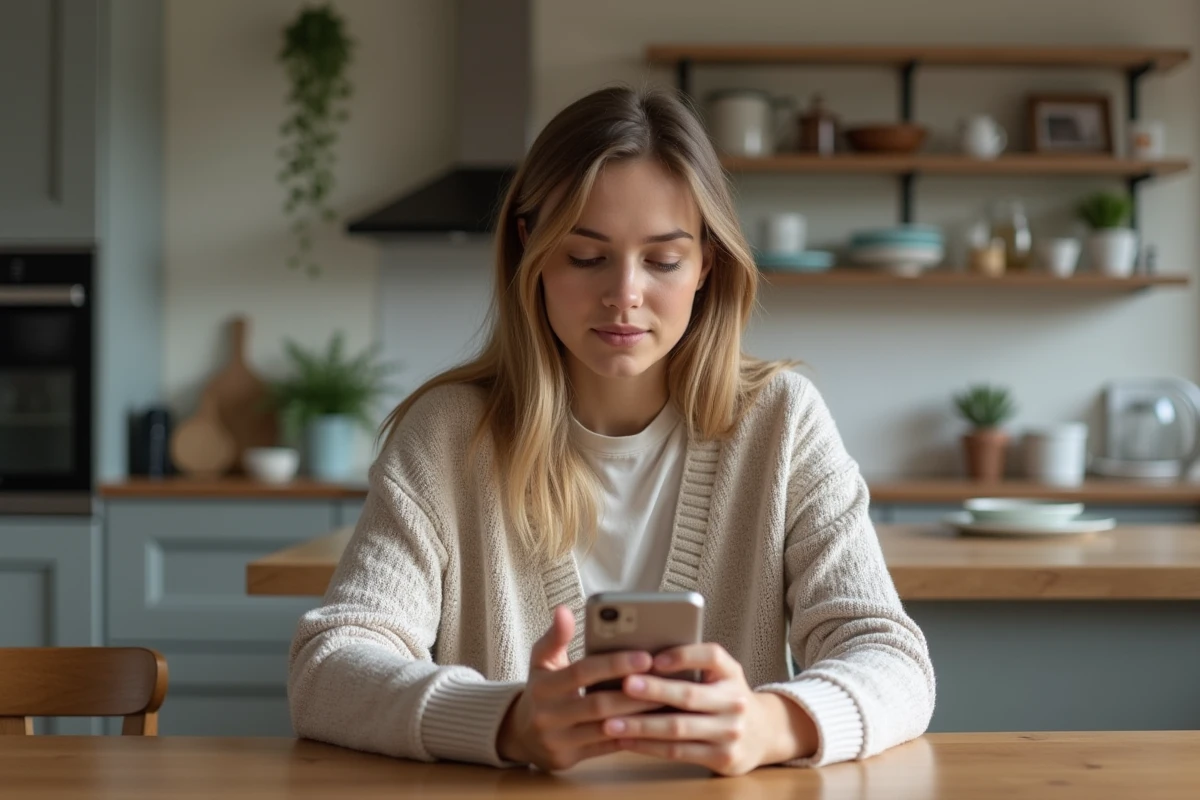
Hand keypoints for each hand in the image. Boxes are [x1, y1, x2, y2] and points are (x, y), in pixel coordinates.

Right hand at [496, 605, 662, 770]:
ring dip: (639, 715)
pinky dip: (633, 736)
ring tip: (666, 700)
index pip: (581, 672)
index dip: (613, 664)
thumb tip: (563, 610)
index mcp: (543, 686)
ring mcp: (559, 741)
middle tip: (665, 680)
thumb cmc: (541, 690)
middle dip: (634, 692)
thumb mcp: (541, 661)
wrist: (521, 735)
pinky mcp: (570, 759)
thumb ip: (556, 637)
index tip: (645, 656)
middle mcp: (548, 715)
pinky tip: (654, 725)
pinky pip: (607, 749)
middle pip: (598, 704)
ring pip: (607, 729)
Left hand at [604, 643, 817, 775]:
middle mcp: (735, 701)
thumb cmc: (726, 697)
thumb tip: (639, 659)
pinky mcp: (721, 758)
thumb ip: (691, 665)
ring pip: (678, 728)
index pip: (711, 656)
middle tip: (624, 685)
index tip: (654, 657)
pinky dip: (648, 747)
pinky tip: (627, 741)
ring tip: (611, 722)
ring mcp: (730, 732)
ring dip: (641, 725)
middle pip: (689, 695)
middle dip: (654, 691)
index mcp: (731, 672)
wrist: (765, 733)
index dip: (682, 656)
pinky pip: (678, 752)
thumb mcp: (720, 674)